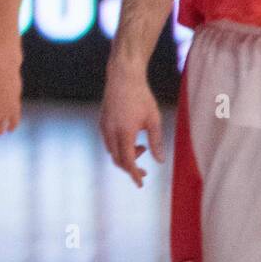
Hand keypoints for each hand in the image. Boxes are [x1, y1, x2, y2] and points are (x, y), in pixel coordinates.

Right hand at [99, 59, 164, 186]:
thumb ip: (156, 142)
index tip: (141, 184)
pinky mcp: (102, 121)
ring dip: (125, 156)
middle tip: (144, 170)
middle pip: (117, 159)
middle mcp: (110, 131)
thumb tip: (159, 161)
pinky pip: (108, 141)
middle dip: (130, 167)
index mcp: (124, 132)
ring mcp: (103, 126)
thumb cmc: (141, 97)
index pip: (127, 161)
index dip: (134, 174)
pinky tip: (131, 138)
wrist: (123, 77)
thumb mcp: (154, 120)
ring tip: (141, 147)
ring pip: (111, 151)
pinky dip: (118, 147)